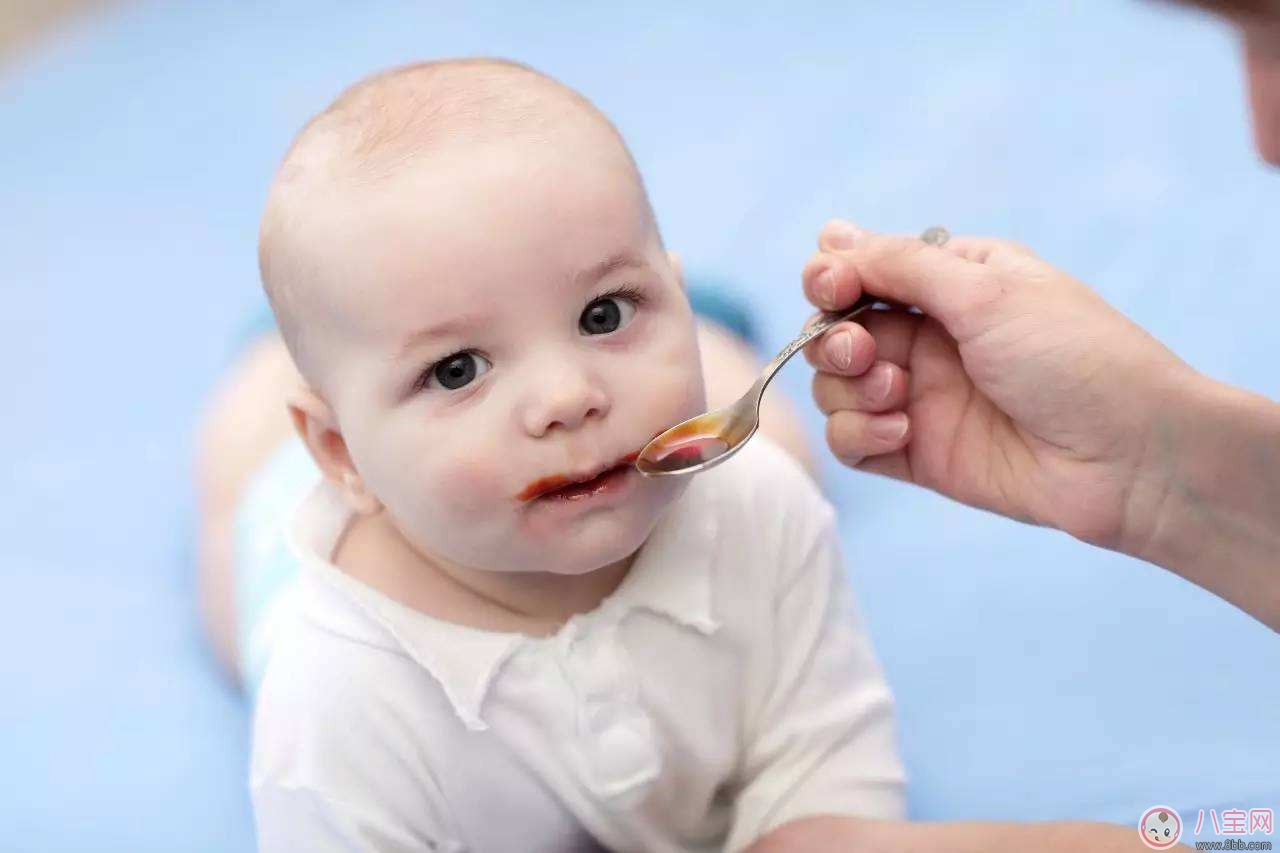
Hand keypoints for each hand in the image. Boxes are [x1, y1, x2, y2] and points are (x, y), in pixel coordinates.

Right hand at [802, 220, 1198, 551]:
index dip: (830, 278)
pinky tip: (903, 432)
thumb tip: (830, 234)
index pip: (860, 270)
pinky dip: (859, 433)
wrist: (1131, 457)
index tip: (833, 288)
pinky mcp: (918, 453)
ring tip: (899, 396)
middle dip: (835, 339)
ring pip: (835, 386)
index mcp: (952, 283)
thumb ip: (900, 264)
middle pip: (834, 329)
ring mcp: (921, 397)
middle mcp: (930, 337)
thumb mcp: (987, 291)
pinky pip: (851, 440)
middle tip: (866, 354)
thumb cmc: (1074, 358)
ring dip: (849, 389)